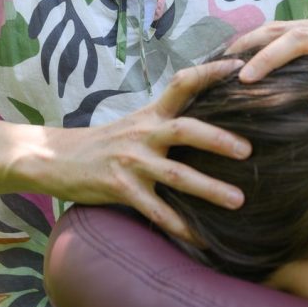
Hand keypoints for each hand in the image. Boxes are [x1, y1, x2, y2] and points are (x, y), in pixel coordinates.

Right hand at [48, 59, 250, 241]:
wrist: (59, 158)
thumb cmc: (108, 142)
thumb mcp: (138, 122)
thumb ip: (169, 119)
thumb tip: (213, 121)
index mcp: (151, 113)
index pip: (182, 83)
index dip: (209, 72)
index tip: (237, 68)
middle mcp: (144, 133)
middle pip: (185, 130)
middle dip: (218, 140)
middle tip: (248, 151)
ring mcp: (132, 162)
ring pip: (176, 176)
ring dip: (209, 189)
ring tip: (238, 201)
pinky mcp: (120, 188)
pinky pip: (156, 211)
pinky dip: (180, 225)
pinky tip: (202, 239)